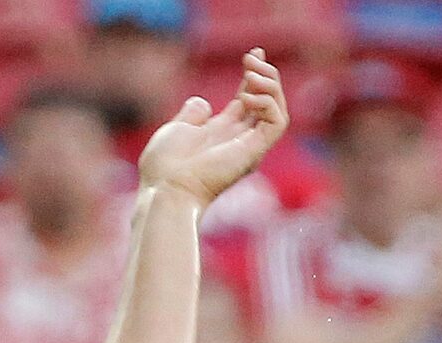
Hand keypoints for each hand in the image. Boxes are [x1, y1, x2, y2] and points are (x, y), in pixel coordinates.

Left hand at [138, 50, 288, 211]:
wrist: (164, 190)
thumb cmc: (163, 167)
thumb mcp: (175, 130)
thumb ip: (192, 115)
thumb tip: (202, 103)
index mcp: (221, 133)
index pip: (249, 98)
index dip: (254, 75)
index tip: (253, 52)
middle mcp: (239, 139)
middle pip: (267, 100)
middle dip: (265, 74)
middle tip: (252, 57)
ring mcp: (248, 146)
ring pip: (277, 108)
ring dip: (270, 84)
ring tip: (251, 72)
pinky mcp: (254, 152)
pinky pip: (277, 122)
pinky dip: (268, 103)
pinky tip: (247, 97)